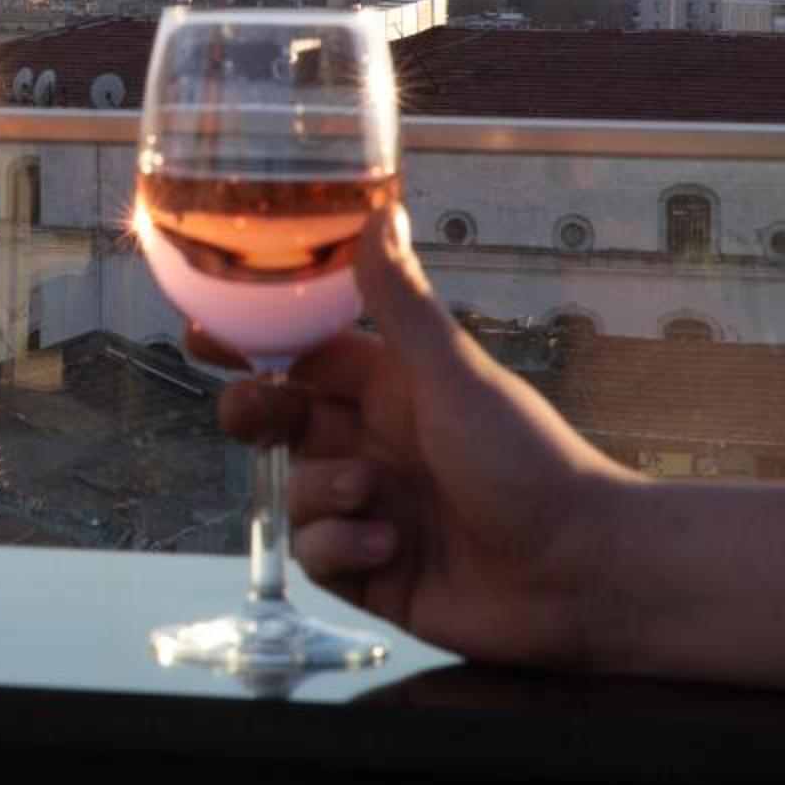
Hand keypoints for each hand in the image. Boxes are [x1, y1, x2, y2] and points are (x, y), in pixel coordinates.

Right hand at [203, 212, 642, 671]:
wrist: (581, 573)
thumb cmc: (532, 463)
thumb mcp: (454, 375)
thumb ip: (401, 302)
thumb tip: (377, 212)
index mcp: (393, 389)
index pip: (303, 354)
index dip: (252, 342)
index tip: (204, 332)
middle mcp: (378, 444)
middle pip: (281, 421)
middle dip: (255, 415)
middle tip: (254, 416)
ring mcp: (373, 507)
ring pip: (294, 490)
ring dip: (321, 492)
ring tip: (375, 497)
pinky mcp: (374, 572)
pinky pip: (317, 553)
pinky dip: (343, 549)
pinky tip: (390, 547)